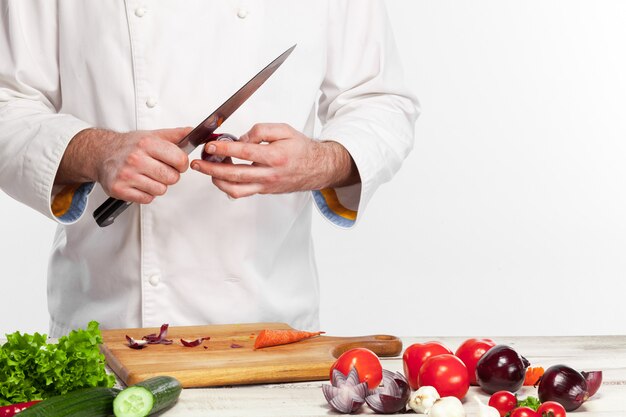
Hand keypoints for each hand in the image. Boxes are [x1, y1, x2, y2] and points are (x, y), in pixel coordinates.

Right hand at [57, 127, 190, 203]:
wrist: (102, 153)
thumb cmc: (129, 145)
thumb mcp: (152, 135)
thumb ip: (175, 135)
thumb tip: (194, 133)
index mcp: (146, 144)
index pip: (180, 160)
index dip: (181, 164)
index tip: (176, 163)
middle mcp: (135, 158)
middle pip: (172, 178)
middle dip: (170, 175)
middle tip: (161, 170)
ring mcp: (126, 175)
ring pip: (161, 190)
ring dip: (158, 185)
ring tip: (148, 176)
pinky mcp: (119, 189)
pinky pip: (147, 199)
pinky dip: (146, 194)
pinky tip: (140, 183)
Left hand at [189, 123, 358, 198]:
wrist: (317, 168)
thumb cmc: (301, 149)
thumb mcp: (284, 130)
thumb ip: (261, 130)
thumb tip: (242, 138)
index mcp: (275, 156)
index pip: (244, 152)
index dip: (225, 148)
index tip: (210, 145)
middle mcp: (270, 174)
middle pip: (235, 174)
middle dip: (212, 168)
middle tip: (197, 163)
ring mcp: (266, 185)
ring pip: (236, 189)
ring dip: (217, 180)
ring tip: (206, 170)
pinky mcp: (264, 191)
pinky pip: (242, 192)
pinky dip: (228, 186)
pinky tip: (221, 177)